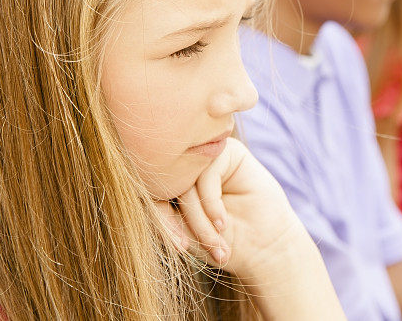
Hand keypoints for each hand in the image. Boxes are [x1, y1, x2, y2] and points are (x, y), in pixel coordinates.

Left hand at [155, 137, 308, 279]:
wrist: (264, 248)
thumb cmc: (223, 241)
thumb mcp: (185, 232)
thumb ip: (161, 214)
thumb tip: (138, 196)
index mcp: (174, 182)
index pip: (151, 193)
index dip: (161, 220)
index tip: (180, 247)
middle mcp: (189, 166)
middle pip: (167, 186)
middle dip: (181, 222)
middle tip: (195, 247)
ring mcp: (208, 158)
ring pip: (187, 182)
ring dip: (199, 218)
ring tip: (216, 241)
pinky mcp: (229, 153)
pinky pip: (206, 175)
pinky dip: (211, 203)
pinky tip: (222, 222)